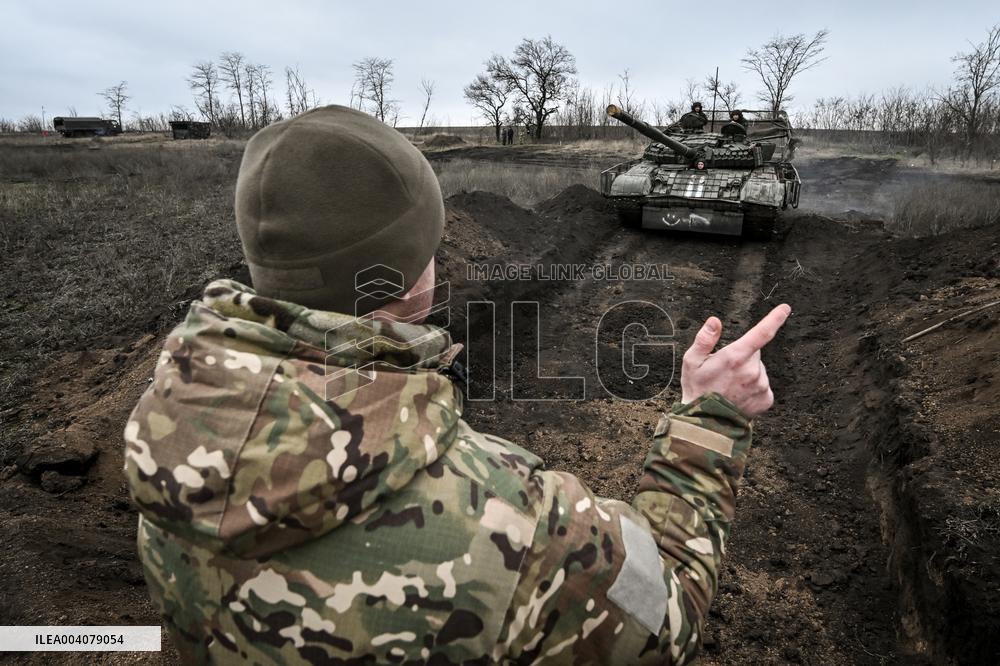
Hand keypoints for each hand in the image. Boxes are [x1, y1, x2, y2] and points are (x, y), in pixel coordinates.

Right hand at [680, 304, 790, 418]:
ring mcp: (761, 386)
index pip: (761, 333)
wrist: (705, 424)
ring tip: (729, 386)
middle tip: (724, 371)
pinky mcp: (766, 399)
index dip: (774, 319)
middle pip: (754, 353)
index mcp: (735, 357)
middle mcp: (752, 371)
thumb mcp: (691, 361)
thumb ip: (704, 339)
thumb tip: (715, 321)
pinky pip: (762, 386)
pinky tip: (738, 395)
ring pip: (758, 370)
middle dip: (742, 357)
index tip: (785, 308)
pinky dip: (753, 388)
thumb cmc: (697, 390)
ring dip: (747, 374)